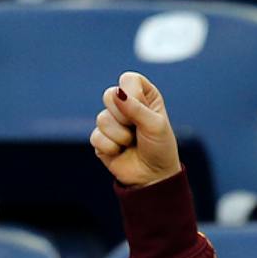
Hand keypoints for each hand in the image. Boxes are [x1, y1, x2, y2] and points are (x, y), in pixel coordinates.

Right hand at [89, 72, 181, 188]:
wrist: (153, 177)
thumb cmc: (160, 148)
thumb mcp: (155, 125)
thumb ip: (136, 107)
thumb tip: (115, 92)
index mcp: (143, 95)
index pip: (127, 80)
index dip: (133, 94)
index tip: (144, 111)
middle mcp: (125, 105)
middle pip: (109, 95)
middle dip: (123, 116)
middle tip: (136, 128)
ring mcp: (111, 122)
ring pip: (101, 118)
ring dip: (120, 136)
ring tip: (131, 143)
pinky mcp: (100, 139)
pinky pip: (96, 137)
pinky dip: (111, 147)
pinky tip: (120, 152)